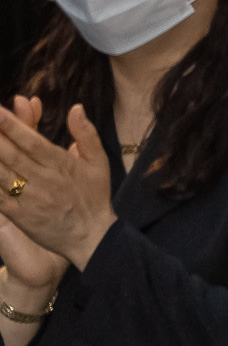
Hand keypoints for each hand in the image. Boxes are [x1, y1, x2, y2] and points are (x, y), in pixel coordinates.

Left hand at [0, 97, 115, 272]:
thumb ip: (87, 134)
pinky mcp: (19, 214)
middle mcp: (43, 179)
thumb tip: (75, 108)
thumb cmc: (95, 198)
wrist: (92, 237)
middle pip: (11, 153)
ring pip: (1, 173)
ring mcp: (29, 198)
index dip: (12, 124)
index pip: (31, 140)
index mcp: (60, 163)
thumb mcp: (100, 163)